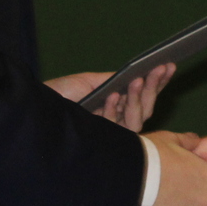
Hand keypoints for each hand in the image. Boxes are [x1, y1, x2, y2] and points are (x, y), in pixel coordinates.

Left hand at [45, 63, 175, 131]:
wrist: (37, 109)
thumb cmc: (62, 95)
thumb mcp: (91, 82)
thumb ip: (115, 80)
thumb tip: (138, 74)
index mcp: (118, 106)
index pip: (145, 95)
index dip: (159, 82)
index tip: (169, 65)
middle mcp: (118, 121)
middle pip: (146, 108)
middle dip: (154, 87)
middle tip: (160, 68)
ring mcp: (111, 133)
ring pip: (137, 119)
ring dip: (139, 97)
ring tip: (137, 80)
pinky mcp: (100, 140)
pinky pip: (116, 126)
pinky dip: (114, 109)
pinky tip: (113, 95)